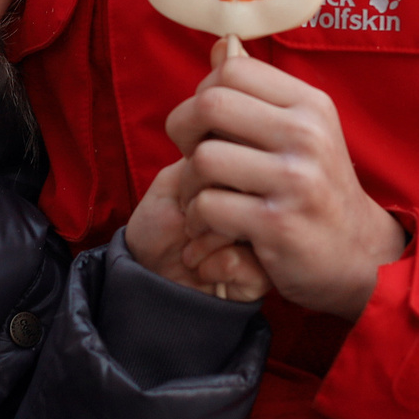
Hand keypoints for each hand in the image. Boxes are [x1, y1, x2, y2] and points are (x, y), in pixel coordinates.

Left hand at [126, 159, 270, 301]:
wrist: (152, 281)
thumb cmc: (161, 226)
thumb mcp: (176, 178)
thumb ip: (208, 151)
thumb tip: (233, 137)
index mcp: (244, 175)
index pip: (237, 152)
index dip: (198, 173)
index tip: (186, 193)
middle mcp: (262, 203)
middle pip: (240, 186)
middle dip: (197, 205)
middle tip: (189, 223)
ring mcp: (266, 238)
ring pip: (240, 222)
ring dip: (201, 239)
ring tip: (194, 248)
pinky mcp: (264, 275)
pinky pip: (238, 259)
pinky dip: (208, 265)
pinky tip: (206, 270)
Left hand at [164, 38, 405, 319]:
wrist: (357, 254)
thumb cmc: (317, 188)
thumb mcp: (303, 131)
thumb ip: (260, 91)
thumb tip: (222, 44)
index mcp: (310, 105)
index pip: (232, 69)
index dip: (203, 92)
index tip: (207, 123)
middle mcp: (306, 134)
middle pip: (210, 105)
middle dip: (183, 130)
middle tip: (190, 156)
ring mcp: (294, 179)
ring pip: (202, 158)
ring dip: (188, 182)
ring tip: (200, 195)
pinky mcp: (276, 223)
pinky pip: (207, 205)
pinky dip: (197, 217)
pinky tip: (209, 224)